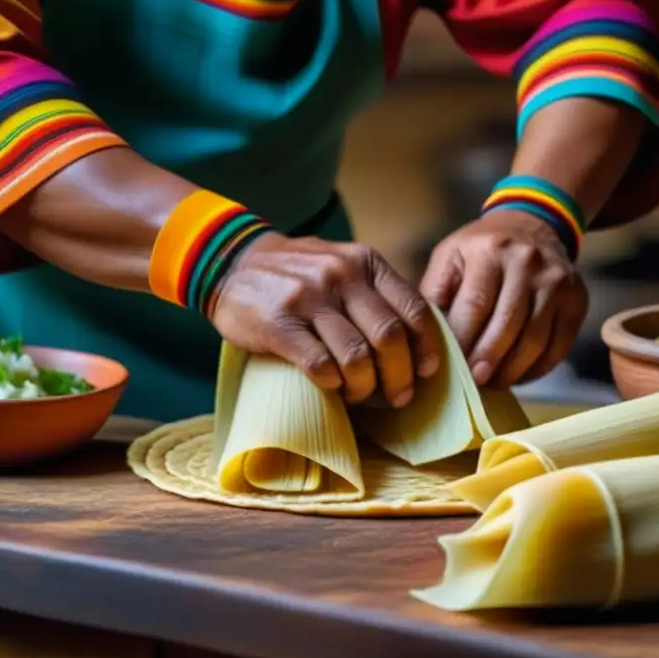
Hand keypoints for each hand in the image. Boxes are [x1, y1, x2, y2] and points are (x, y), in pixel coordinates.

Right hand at [210, 234, 441, 406]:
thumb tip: (416, 343)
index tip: (426, 372)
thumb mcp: (343, 264)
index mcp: (365, 261)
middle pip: (390, 337)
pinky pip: (319, 366)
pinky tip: (331, 387)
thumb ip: (376, 292)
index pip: (414, 309)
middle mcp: (342, 275)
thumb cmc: (298, 273)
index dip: (427, 347)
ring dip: (364, 387)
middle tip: (397, 396)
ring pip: (357, 357)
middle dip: (400, 377)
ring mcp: (309, 298)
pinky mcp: (279, 324)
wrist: (232, 261)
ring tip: (360, 395)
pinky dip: (332, 385)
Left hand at [420, 211, 587, 388]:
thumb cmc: (482, 250)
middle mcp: (528, 262)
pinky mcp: (578, 300)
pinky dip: (538, 368)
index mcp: (489, 251)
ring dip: (512, 370)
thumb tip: (425, 338)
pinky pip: (559, 346)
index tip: (450, 365)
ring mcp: (557, 281)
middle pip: (507, 326)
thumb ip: (435, 293)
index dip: (462, 342)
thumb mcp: (450, 256)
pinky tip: (518, 374)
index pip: (475, 306)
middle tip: (473, 382)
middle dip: (487, 360)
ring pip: (535, 340)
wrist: (532, 226)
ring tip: (493, 382)